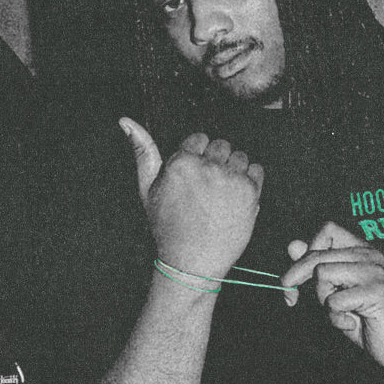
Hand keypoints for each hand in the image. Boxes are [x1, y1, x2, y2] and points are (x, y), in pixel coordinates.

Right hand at [120, 117, 262, 276]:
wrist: (192, 263)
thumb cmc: (168, 226)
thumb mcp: (147, 189)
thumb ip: (142, 151)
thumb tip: (126, 120)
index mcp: (181, 162)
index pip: (200, 139)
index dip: (197, 158)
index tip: (194, 179)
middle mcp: (207, 167)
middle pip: (221, 145)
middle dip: (216, 163)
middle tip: (207, 190)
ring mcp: (231, 179)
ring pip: (240, 156)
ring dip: (233, 171)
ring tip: (221, 196)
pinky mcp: (250, 192)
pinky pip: (257, 170)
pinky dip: (250, 182)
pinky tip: (235, 199)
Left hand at [281, 221, 383, 372]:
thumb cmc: (364, 318)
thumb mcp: (333, 292)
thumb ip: (316, 268)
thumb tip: (293, 245)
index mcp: (361, 251)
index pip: (328, 230)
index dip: (306, 252)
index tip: (296, 277)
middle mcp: (370, 255)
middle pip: (317, 255)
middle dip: (295, 279)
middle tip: (290, 299)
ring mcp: (375, 271)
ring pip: (323, 274)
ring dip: (322, 300)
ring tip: (340, 312)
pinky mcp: (378, 291)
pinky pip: (335, 301)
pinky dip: (336, 318)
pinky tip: (352, 323)